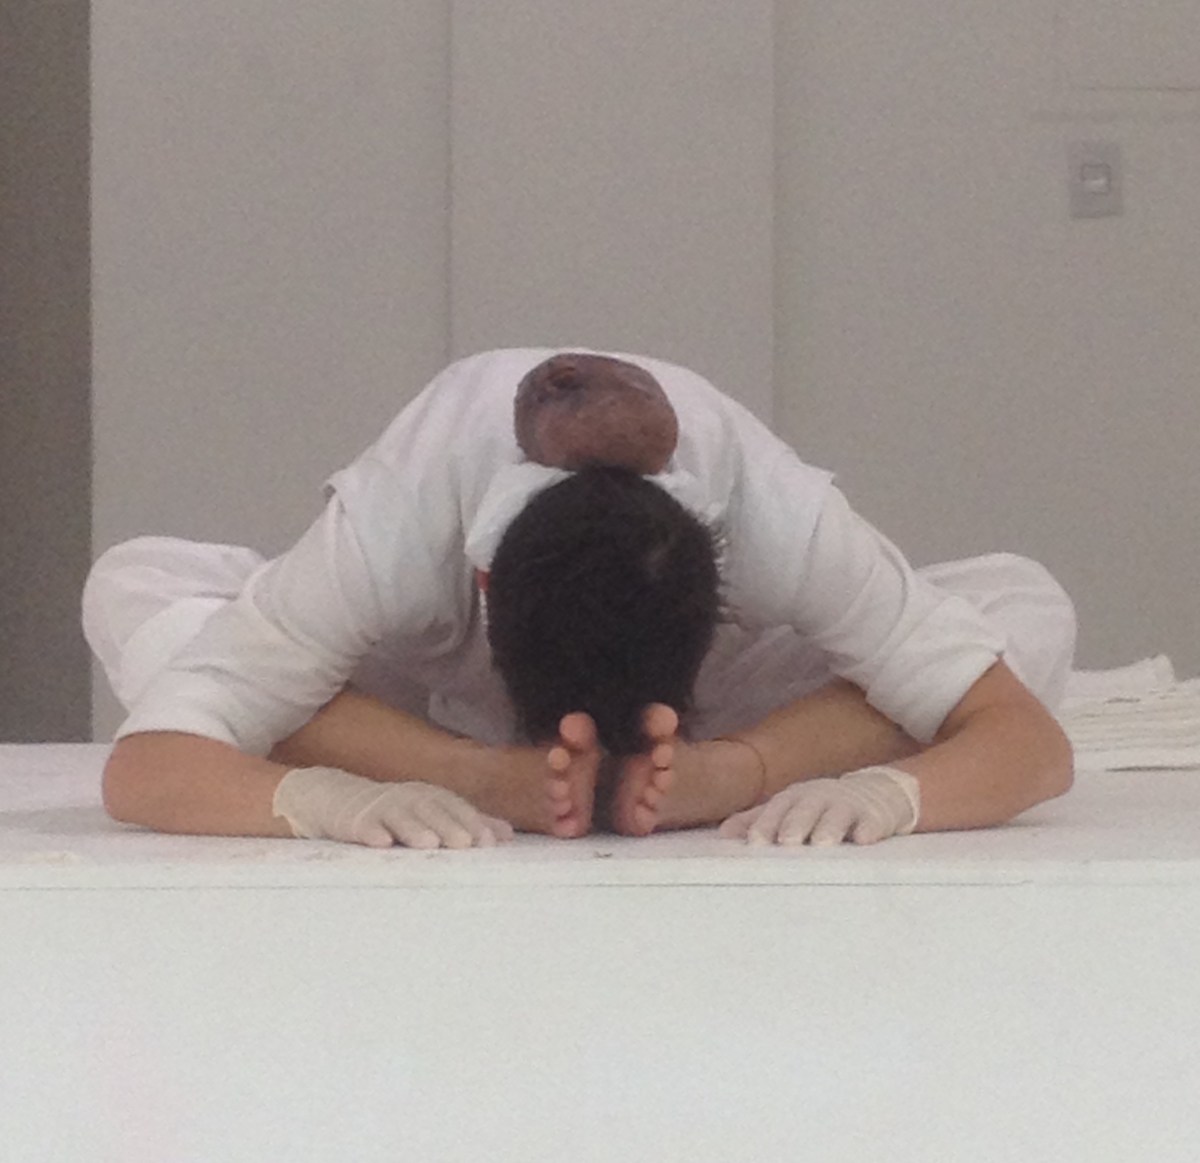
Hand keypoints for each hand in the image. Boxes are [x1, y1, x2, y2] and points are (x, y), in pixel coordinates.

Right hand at [273, 766, 514, 848]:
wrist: (338, 799)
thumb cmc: (395, 811)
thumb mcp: (432, 813)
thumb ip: (468, 822)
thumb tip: (507, 835)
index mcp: (430, 797)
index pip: (455, 807)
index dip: (472, 821)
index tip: (488, 842)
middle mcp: (409, 798)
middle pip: (431, 810)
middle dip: (449, 825)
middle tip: (465, 844)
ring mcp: (380, 807)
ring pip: (400, 816)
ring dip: (415, 829)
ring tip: (429, 844)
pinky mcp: (353, 819)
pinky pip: (362, 826)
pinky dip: (372, 833)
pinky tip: (381, 843)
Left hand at [718, 766, 919, 845]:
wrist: (875, 792)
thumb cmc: (821, 806)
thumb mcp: (790, 809)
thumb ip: (758, 820)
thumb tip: (723, 834)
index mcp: (795, 797)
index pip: (777, 809)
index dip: (766, 824)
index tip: (755, 842)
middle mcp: (819, 797)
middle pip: (805, 809)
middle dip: (795, 824)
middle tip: (787, 842)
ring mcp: (848, 805)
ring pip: (838, 814)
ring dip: (829, 827)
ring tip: (823, 843)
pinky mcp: (876, 815)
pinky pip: (872, 821)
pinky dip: (868, 829)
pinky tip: (863, 839)